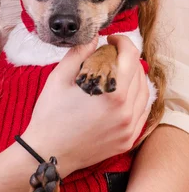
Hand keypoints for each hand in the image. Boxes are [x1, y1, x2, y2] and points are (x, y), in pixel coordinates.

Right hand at [22, 35, 149, 177]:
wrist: (47, 153)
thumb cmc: (50, 114)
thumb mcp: (59, 77)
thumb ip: (79, 53)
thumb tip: (93, 38)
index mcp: (112, 94)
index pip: (131, 57)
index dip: (123, 41)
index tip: (111, 39)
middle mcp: (126, 112)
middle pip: (139, 73)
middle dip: (127, 58)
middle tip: (110, 54)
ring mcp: (129, 129)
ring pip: (144, 93)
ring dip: (134, 77)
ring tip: (117, 72)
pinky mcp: (127, 140)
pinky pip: (142, 113)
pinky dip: (137, 98)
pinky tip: (123, 93)